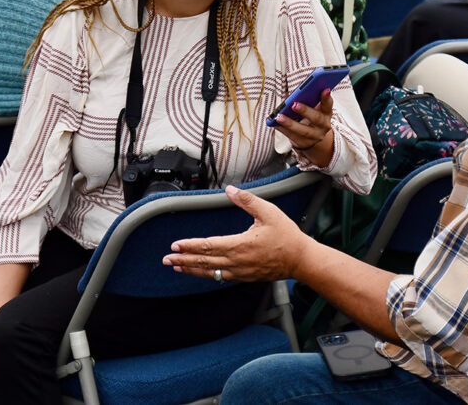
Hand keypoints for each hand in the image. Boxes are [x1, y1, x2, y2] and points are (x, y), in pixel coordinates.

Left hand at [163, 185, 311, 281]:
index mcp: (239, 245)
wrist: (301, 259)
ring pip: (210, 272)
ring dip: (192, 269)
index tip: (175, 245)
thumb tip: (230, 190)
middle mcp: (236, 261)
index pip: (207, 246)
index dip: (189, 246)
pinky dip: (207, 275)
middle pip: (204, 262)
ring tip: (177, 267)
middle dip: (183, 260)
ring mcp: (240, 271)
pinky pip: (221, 278)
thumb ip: (247, 200)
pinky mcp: (245, 276)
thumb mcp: (268, 212)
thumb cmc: (286, 236)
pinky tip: (200, 273)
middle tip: (166, 260)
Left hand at [273, 88, 334, 165]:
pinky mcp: (303, 143)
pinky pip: (291, 136)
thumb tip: (295, 93)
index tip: (325, 89)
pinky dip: (281, 128)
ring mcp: (314, 137)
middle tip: (294, 104)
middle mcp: (323, 126)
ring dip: (289, 123)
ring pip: (302, 131)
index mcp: (327, 113)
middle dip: (305, 111)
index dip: (327, 98)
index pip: (328, 105)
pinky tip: (272, 122)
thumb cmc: (310, 116)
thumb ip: (309, 100)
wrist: (312, 138)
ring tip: (278, 117)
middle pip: (316, 119)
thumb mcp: (314, 109)